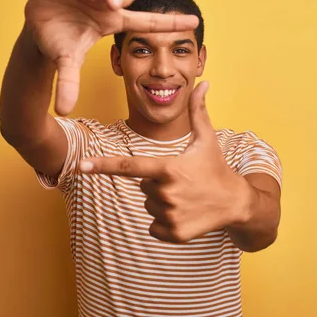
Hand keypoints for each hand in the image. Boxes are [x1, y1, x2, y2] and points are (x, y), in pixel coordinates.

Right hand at [24, 0, 199, 115]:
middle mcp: (105, 1)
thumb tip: (63, 110)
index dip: (170, 23)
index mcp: (112, 21)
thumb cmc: (59, 43)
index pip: (147, 22)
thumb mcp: (66, 61)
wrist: (37, 27)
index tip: (194, 23)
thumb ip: (68, 82)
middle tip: (107, 3)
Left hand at [79, 82, 257, 242]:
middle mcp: (166, 193)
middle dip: (157, 184)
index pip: (128, 167)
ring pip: (149, 206)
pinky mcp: (174, 233)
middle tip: (182, 182)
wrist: (236, 203)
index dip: (102, 165)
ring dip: (162, 203)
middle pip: (143, 188)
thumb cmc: (216, 168)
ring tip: (186, 198)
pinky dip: (165, 222)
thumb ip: (198, 111)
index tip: (80, 166)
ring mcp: (170, 215)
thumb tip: (204, 82)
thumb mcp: (207, 139)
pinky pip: (154, 227)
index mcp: (168, 169)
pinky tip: (185, 214)